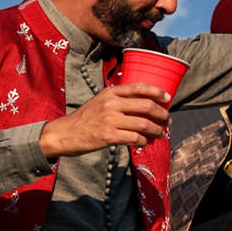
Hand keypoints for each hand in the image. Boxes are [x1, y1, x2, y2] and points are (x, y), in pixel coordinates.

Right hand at [39, 83, 170, 158]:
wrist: (64, 133)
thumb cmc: (84, 118)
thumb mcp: (99, 101)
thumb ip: (117, 99)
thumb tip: (142, 102)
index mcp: (110, 92)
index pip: (139, 87)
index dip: (157, 92)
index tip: (167, 98)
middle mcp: (111, 104)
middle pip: (146, 106)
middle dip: (162, 114)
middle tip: (167, 120)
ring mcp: (110, 120)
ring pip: (143, 124)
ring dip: (156, 130)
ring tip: (159, 134)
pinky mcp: (108, 136)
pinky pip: (134, 138)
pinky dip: (143, 141)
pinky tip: (144, 143)